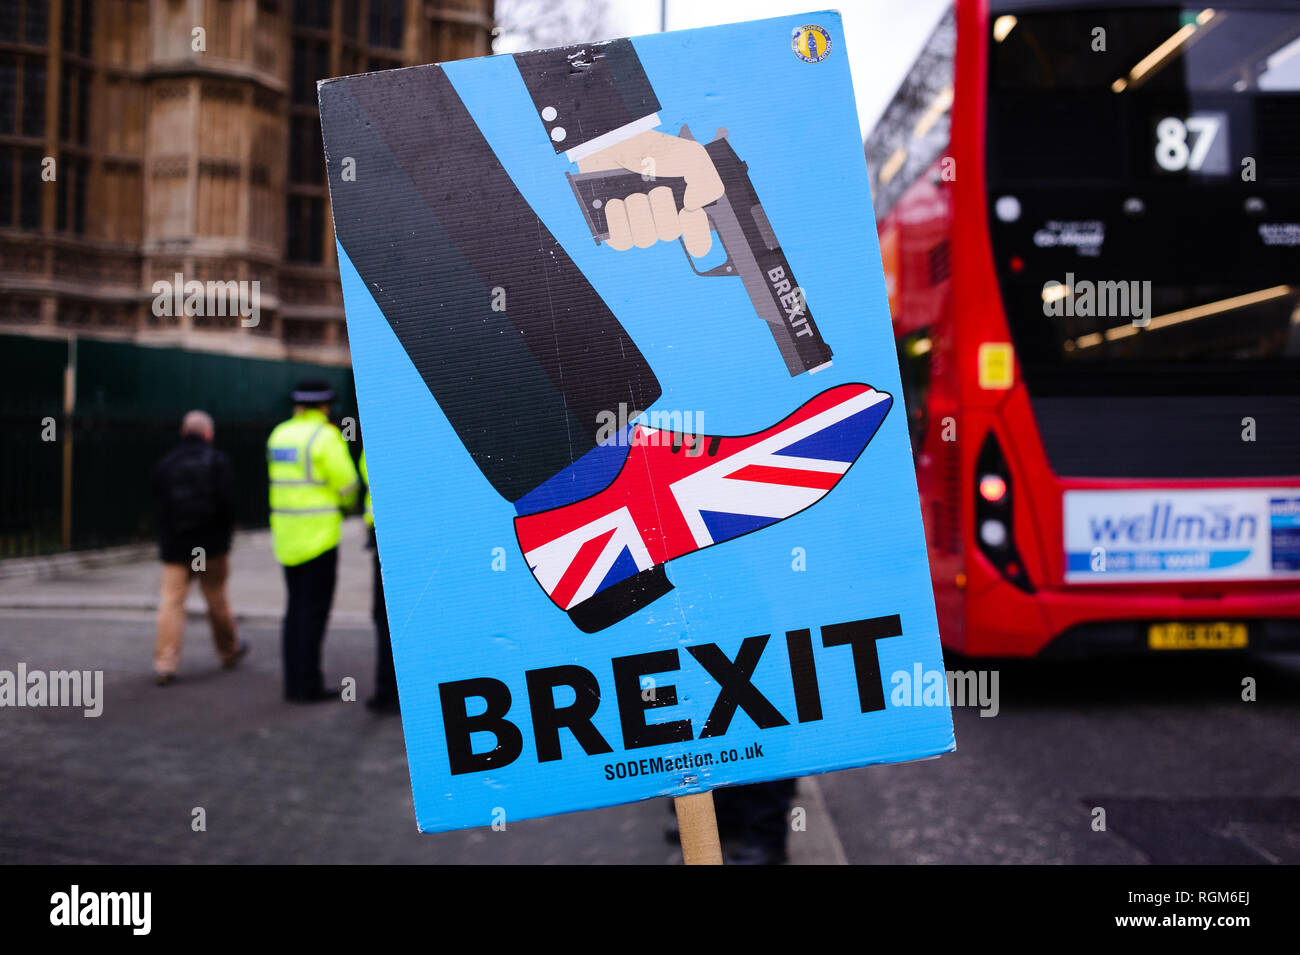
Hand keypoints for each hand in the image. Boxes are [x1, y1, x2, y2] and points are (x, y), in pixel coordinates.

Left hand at [576, 130, 724, 255]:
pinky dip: (618, 219)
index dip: (697, 233)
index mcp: (685, 209)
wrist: (614, 142)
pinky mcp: (616, 230)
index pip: (699, 240)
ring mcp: (639, 226)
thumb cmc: (652, 149)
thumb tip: (693, 208)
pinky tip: (615, 202)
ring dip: (638, 209)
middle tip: (655, 187)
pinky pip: (621, 242)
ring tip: (632, 191)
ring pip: (645, 239)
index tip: (687, 211)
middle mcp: (663, 221)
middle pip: (670, 234)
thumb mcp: (692, 156)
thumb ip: (707, 182)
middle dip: (661, 206)